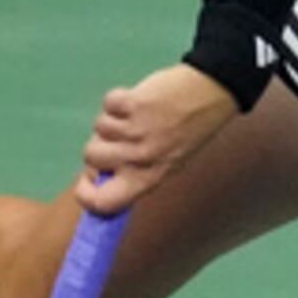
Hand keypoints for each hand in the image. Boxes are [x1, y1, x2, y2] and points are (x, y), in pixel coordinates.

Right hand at [76, 64, 240, 211]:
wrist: (211, 94)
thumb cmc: (188, 131)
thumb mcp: (166, 164)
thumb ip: (134, 174)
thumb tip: (97, 175)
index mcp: (148, 180)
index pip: (102, 203)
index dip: (85, 194)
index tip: (87, 180)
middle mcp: (140, 159)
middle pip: (90, 157)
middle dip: (99, 144)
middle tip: (120, 137)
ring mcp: (136, 131)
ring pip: (98, 127)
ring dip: (112, 119)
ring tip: (137, 116)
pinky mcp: (134, 104)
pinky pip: (107, 102)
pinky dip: (117, 98)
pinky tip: (137, 101)